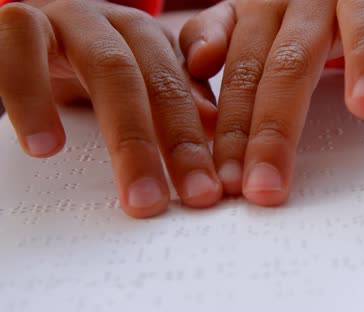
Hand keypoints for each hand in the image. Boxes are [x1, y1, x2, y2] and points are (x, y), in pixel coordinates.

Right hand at [0, 0, 223, 217]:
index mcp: (146, 37)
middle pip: (155, 80)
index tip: (206, 193)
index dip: (196, 142)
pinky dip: (32, 98)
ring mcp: (67, 20)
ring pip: (107, 67)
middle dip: (175, 144)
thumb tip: (213, 127)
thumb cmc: (78, 57)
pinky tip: (44, 146)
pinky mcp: (15, 23)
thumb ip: (170, 95)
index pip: (182, 89)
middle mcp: (114, 24)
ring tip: (134, 194)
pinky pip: (22, 53)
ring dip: (125, 133)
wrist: (22, 25)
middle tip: (177, 200)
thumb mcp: (128, 76)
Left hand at [179, 0, 363, 205]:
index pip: (242, 70)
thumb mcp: (251, 15)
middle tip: (268, 184)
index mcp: (263, 8)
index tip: (230, 182)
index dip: (233, 127)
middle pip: (289, 61)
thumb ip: (218, 34)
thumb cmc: (294, 8)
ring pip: (361, 25)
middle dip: (276, 127)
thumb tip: (198, 62)